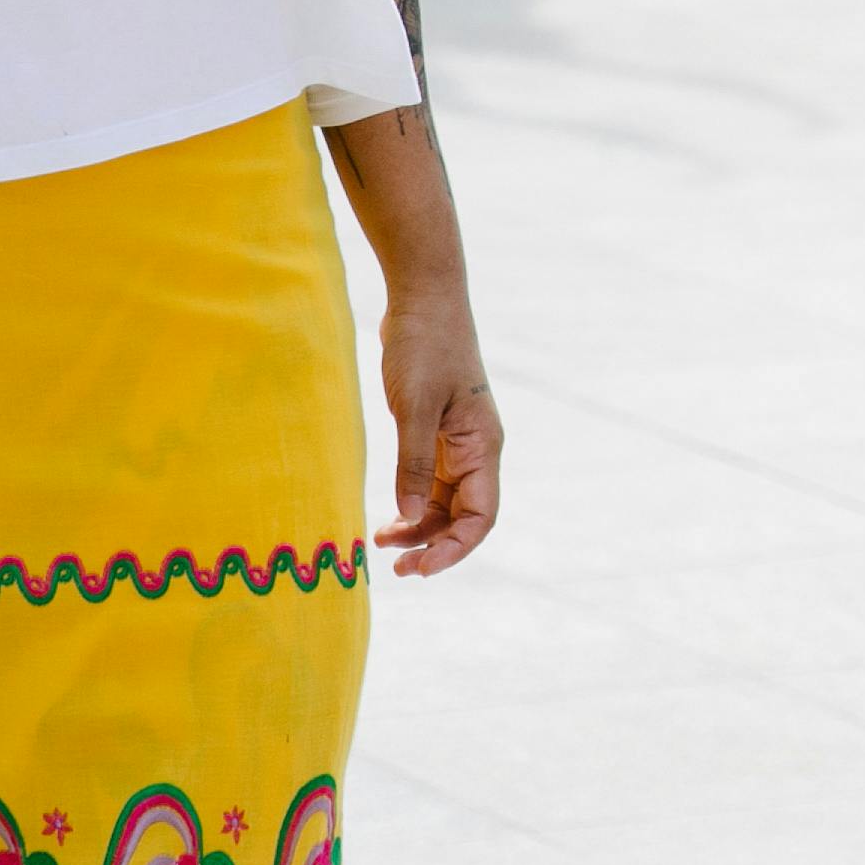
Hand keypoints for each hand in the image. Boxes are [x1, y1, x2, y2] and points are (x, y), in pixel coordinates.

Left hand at [378, 295, 502, 574]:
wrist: (423, 297)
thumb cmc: (425, 344)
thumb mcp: (414, 405)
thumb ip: (413, 463)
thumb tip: (410, 516)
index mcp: (482, 445)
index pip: (482, 515)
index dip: (455, 548)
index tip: (420, 567)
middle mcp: (476, 450)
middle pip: (464, 516)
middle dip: (434, 545)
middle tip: (395, 568)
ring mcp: (457, 442)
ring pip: (445, 503)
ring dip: (418, 527)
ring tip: (382, 542)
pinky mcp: (436, 432)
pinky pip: (429, 482)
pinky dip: (411, 503)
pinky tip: (386, 515)